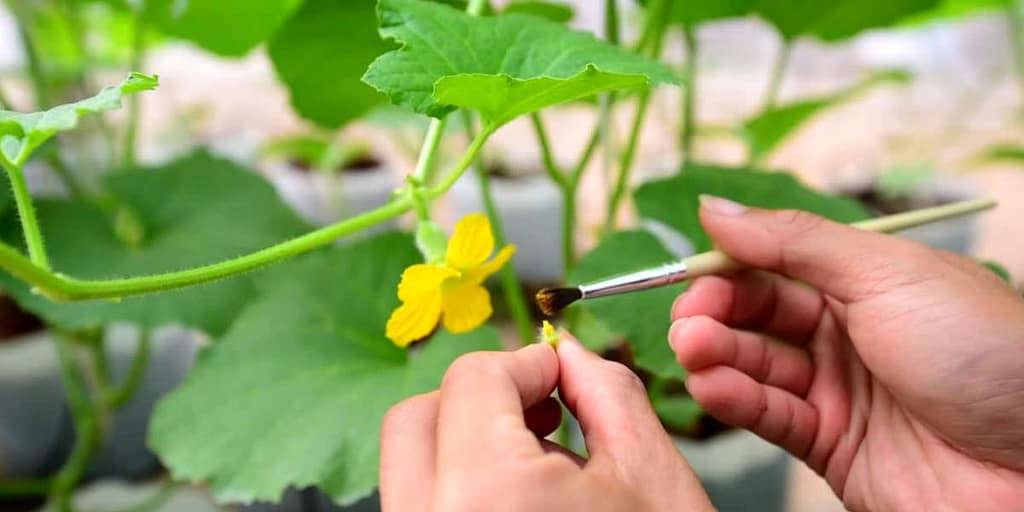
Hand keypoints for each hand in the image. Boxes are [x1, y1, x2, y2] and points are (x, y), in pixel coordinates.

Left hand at [380, 336, 712, 511]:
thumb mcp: (651, 478)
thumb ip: (607, 394)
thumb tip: (573, 357)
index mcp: (486, 496)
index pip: (471, 382)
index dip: (524, 366)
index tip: (559, 378)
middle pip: (416, 421)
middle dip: (476, 399)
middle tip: (540, 410)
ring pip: (409, 474)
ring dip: (463, 445)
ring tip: (538, 465)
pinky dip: (459, 493)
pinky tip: (518, 506)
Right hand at [669, 195, 1023, 510]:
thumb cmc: (985, 352)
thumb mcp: (886, 273)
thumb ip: (794, 241)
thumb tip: (717, 207)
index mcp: (870, 281)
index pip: (780, 265)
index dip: (732, 265)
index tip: (690, 268)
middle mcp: (851, 333)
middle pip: (761, 316)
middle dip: (718, 313)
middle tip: (690, 318)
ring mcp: (841, 391)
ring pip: (758, 366)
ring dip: (718, 355)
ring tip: (693, 349)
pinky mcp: (832, 447)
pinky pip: (771, 417)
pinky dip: (735, 400)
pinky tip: (712, 386)